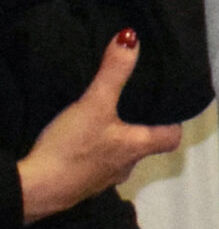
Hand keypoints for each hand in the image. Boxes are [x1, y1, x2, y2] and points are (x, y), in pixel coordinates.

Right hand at [16, 32, 182, 224]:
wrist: (36, 190)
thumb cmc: (73, 148)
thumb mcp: (94, 103)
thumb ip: (113, 72)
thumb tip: (132, 38)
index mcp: (138, 147)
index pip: (172, 138)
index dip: (173, 123)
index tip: (167, 108)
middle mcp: (127, 166)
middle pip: (144, 145)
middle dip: (139, 127)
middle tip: (131, 105)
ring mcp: (104, 180)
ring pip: (119, 156)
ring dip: (115, 140)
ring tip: (105, 119)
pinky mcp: (82, 186)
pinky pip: (95, 166)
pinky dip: (93, 153)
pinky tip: (79, 141)